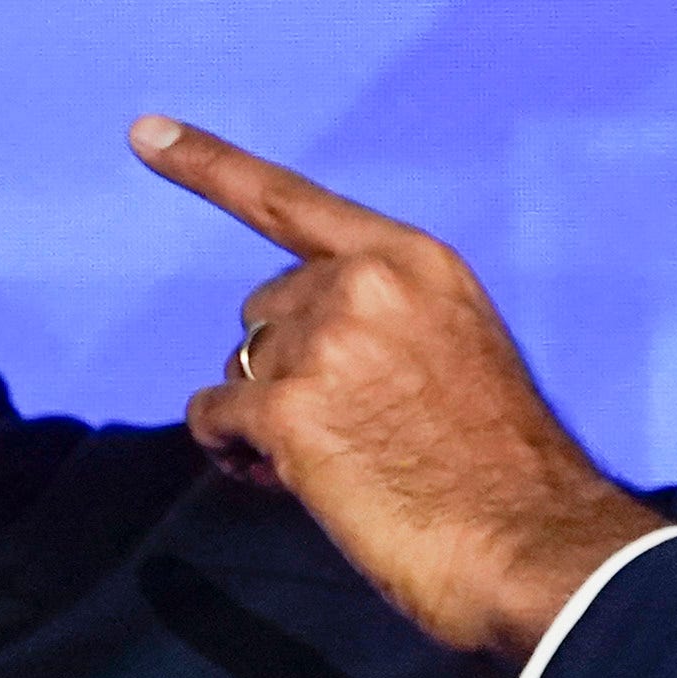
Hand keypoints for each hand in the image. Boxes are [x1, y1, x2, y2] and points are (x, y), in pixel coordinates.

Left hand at [133, 114, 666, 656]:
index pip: (291, 201)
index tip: (144, 132)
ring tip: (334, 465)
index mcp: (415, 261)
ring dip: (264, 417)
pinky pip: (214, 417)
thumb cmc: (501, 471)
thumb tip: (305, 354)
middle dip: (286, 368)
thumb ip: (388, 324)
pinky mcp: (288, 408)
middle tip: (342, 431)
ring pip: (240, 370)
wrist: (532, 545)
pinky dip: (232, 449)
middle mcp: (365, 284)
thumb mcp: (460, 351)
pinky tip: (283, 478)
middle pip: (265, 312)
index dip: (207, 164)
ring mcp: (323, 342)